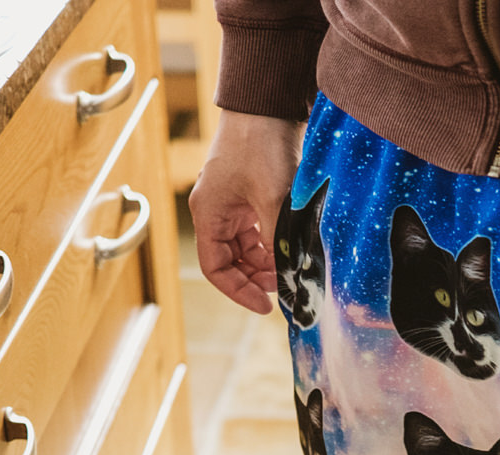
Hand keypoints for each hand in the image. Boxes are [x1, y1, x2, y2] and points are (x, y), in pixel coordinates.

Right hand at [187, 111, 303, 313]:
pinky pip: (257, 229)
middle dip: (257, 277)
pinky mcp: (250, 193)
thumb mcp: (272, 199)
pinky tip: (291, 245)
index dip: (239, 291)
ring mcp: (233, 202)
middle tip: (286, 285)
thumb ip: (277, 240)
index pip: (215, 268)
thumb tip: (289, 276)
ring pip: (247, 247)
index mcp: (208, 214)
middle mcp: (216, 210)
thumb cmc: (261, 144)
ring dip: (267, 260)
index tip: (266, 305)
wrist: (266, 103)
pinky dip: (272, 242)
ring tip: (291, 266)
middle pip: (231, 260)